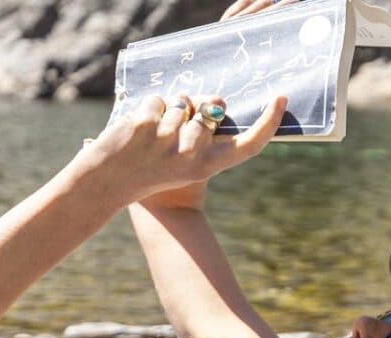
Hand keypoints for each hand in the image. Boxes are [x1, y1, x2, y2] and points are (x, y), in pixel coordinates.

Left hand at [75, 92, 288, 208]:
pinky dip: (145, 109)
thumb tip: (216, 103)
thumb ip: (202, 135)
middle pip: (211, 108)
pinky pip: (155, 100)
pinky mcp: (144, 126)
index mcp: (206, 167)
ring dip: (166, 108)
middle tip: (175, 125)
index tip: (282, 98)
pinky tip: (135, 130)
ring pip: (180, 101)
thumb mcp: (184, 163)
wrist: (109, 185)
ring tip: (151, 134)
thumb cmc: (149, 172)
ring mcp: (166, 140)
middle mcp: (191, 155)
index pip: (248, 144)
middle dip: (196, 104)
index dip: (269, 122)